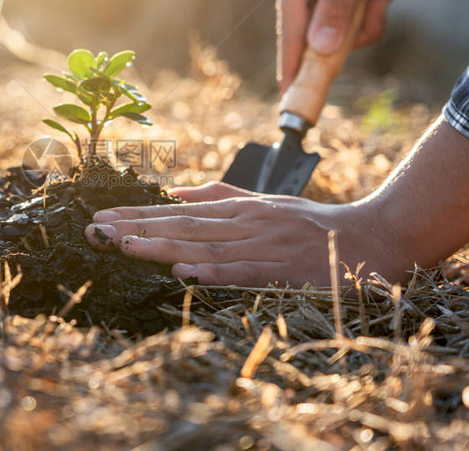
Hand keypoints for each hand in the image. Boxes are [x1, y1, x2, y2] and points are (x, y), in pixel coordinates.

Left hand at [84, 182, 408, 287]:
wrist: (374, 237)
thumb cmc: (314, 223)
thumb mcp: (264, 203)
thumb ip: (221, 197)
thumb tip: (175, 194)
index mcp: (239, 209)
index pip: (178, 212)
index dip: (138, 215)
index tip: (101, 218)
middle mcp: (246, 223)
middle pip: (182, 225)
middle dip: (136, 228)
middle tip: (94, 230)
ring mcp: (264, 245)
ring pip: (205, 245)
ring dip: (162, 246)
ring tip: (122, 246)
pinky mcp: (284, 269)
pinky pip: (244, 271)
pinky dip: (213, 272)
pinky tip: (183, 274)